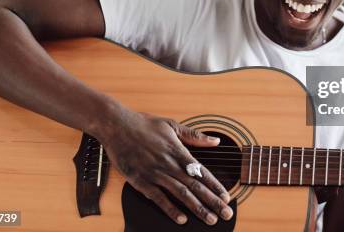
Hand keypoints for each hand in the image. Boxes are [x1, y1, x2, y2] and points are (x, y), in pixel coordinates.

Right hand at [97, 109, 232, 225]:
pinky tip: (181, 219)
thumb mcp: (172, 125)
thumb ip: (195, 135)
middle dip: (212, 201)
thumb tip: (215, 141)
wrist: (117, 125)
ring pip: (180, 194)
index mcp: (178, 151)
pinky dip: (170, 209)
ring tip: (210, 219)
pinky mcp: (140, 181)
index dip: (215, 186)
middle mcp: (169, 164)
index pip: (201, 172)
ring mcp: (155, 173)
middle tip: (226, 213)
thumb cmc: (144, 124)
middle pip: (195, 186)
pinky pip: (158, 198)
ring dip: (197, 208)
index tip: (227, 196)